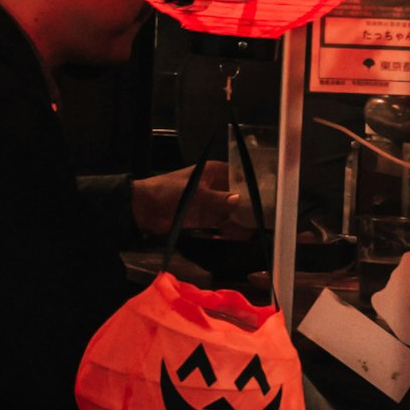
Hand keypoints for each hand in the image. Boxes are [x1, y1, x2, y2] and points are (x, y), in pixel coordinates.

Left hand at [131, 139, 254, 243]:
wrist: (143, 210)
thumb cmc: (167, 192)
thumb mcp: (195, 194)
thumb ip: (219, 199)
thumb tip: (240, 201)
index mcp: (215, 172)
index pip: (241, 176)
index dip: (253, 186)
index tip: (266, 198)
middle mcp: (216, 186)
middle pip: (239, 196)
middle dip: (249, 208)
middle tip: (262, 220)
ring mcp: (211, 203)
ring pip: (233, 212)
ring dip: (240, 222)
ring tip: (252, 232)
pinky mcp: (204, 218)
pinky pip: (222, 224)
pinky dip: (229, 230)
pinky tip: (237, 237)